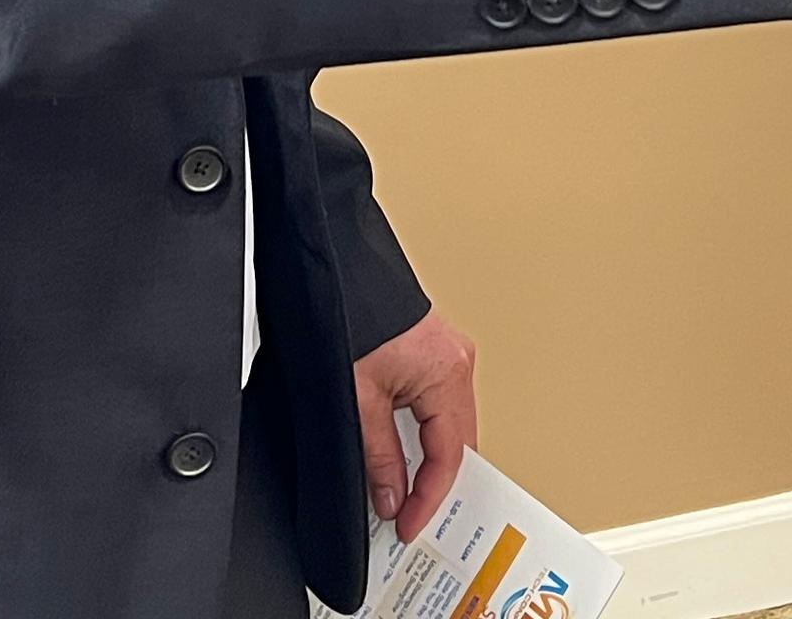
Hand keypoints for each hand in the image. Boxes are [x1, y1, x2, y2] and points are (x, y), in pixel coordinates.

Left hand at [354, 309, 478, 541]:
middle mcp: (456, 362)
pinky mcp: (431, 350)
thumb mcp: (358, 397)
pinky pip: (436, 404)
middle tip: (409, 516)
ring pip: (447, 425)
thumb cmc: (346, 312)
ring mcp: (447, 354)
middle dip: (433, 483)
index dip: (428, 498)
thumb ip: (379, 454)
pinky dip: (421, 433)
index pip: (449, 456)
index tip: (408, 523)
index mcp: (447, 373)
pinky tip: (405, 452)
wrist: (335, 268)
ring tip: (404, 491)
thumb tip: (391, 496)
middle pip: (456, 442)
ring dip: (427, 459)